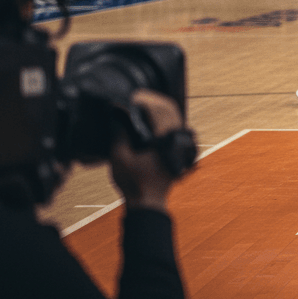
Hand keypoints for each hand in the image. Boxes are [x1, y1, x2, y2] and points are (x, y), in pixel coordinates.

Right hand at [109, 90, 187, 212]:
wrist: (147, 202)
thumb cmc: (133, 182)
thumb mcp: (119, 156)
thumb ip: (118, 132)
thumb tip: (116, 112)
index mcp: (166, 138)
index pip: (159, 109)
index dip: (143, 99)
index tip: (130, 96)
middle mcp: (178, 138)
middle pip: (169, 108)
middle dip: (152, 99)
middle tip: (135, 97)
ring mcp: (181, 143)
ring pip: (174, 115)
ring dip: (158, 107)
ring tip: (139, 105)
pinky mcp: (179, 148)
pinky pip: (174, 124)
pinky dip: (162, 117)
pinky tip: (148, 118)